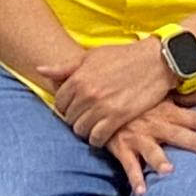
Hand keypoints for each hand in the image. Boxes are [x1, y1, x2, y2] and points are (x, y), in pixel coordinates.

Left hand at [51, 39, 175, 146]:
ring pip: (81, 130)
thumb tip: (40, 70)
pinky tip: (101, 133)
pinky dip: (97, 139)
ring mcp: (102, 106)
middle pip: (68, 118)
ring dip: (85, 130)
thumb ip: (64, 67)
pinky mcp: (118, 117)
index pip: (59, 102)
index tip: (72, 108)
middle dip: (74, 119)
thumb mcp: (90, 57)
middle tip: (84, 117)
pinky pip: (98, 137)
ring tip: (92, 125)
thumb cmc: (122, 56)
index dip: (64, 107)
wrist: (154, 61)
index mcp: (78, 77)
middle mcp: (87, 93)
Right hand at [102, 95, 195, 195]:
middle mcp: (156, 124)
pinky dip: (135, 179)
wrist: (102, 96)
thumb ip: (194, 96)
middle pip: (179, 134)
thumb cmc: (140, 98)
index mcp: (169, 111)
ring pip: (151, 150)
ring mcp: (139, 137)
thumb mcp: (166, 94)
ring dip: (160, 160)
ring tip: (170, 171)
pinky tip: (142, 192)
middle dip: (194, 142)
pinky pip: (128, 165)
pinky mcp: (122, 147)